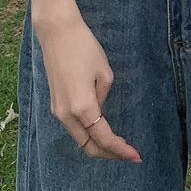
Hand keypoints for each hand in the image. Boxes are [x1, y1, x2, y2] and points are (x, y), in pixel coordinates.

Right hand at [34, 10, 141, 162]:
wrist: (57, 33)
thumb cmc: (84, 48)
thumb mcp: (104, 72)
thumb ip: (103, 97)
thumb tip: (98, 109)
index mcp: (82, 107)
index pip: (103, 138)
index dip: (120, 150)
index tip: (136, 156)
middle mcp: (66, 115)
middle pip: (88, 146)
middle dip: (109, 154)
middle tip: (128, 154)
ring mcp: (57, 111)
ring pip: (79, 139)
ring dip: (98, 145)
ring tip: (118, 145)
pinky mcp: (55, 104)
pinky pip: (73, 127)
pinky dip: (87, 134)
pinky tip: (100, 129)